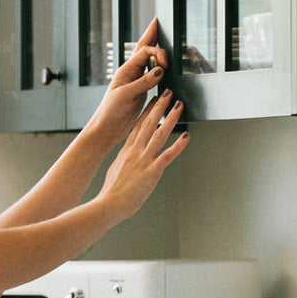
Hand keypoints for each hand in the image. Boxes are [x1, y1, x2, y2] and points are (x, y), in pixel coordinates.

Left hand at [90, 18, 168, 148]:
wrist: (106, 130)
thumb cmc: (110, 113)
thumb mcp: (126, 95)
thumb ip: (143, 82)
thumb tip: (160, 69)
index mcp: (126, 70)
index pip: (144, 52)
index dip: (157, 53)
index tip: (166, 63)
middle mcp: (131, 73)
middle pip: (144, 48)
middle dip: (152, 34)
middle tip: (159, 21)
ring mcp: (137, 81)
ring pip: (149, 60)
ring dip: (157, 48)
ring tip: (162, 36)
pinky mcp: (142, 91)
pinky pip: (153, 74)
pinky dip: (160, 66)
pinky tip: (164, 64)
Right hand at [98, 89, 188, 219]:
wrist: (109, 204)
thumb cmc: (112, 193)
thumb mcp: (115, 172)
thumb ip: (124, 163)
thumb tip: (128, 162)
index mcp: (127, 151)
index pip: (138, 126)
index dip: (147, 111)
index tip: (152, 100)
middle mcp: (136, 152)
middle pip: (149, 124)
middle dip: (159, 106)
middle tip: (167, 93)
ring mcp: (144, 160)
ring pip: (160, 133)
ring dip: (171, 118)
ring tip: (178, 106)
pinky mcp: (153, 171)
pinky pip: (168, 154)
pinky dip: (179, 145)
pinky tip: (186, 135)